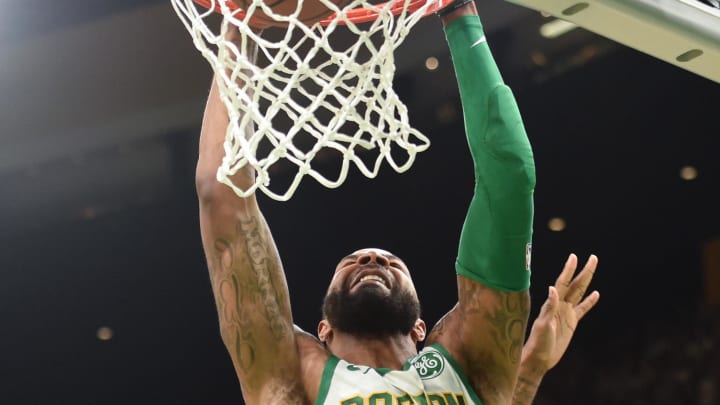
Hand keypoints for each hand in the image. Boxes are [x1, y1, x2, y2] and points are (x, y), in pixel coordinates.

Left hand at [522, 254, 599, 373]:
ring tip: (593, 268)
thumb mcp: (543, 325)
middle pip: (575, 285)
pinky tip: (596, 294)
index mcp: (553, 304)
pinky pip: (582, 309)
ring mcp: (566, 313)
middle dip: (584, 271)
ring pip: (580, 293)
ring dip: (587, 281)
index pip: (563, 283)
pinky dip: (589, 301)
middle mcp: (560, 305)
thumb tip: (552, 288)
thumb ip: (549, 307)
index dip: (568, 270)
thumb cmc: (538, 342)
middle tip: (593, 257)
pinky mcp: (571, 323)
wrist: (540, 358)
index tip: (574, 257)